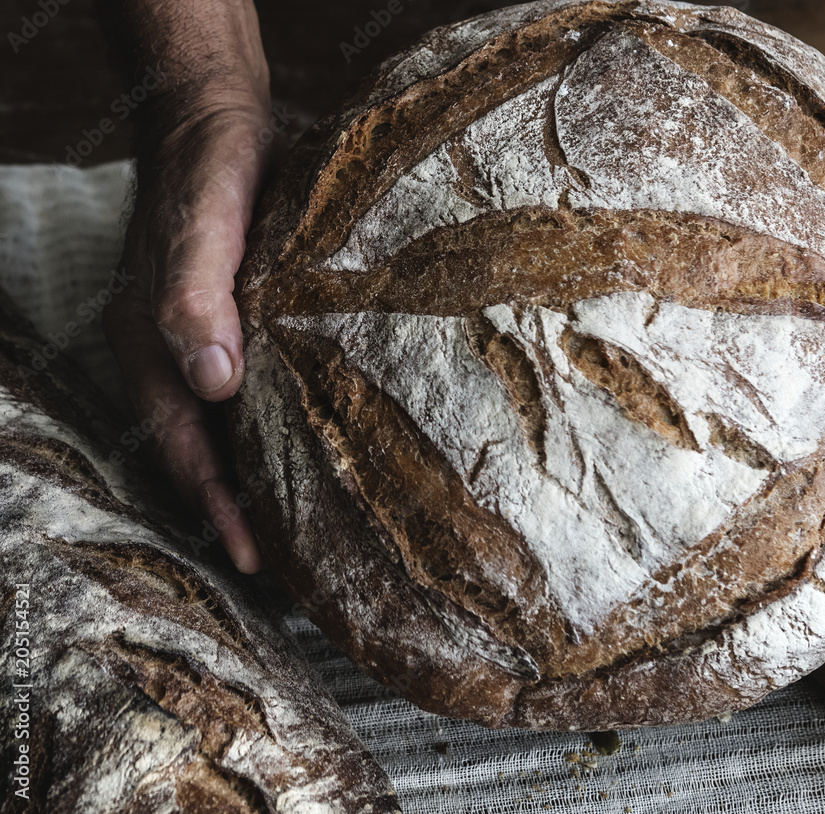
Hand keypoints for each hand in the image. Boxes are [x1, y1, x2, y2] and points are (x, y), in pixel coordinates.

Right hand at [100, 0, 275, 571]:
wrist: (219, 121)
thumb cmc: (207, 169)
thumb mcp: (201, 223)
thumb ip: (198, 297)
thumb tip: (214, 382)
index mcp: (152, 346)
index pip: (183, 446)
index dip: (216, 504)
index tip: (253, 559)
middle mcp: (176, 355)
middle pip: (203, 452)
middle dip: (238, 510)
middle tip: (287, 567)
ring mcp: (208, 343)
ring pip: (230, 430)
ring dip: (259, 479)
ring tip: (303, 529)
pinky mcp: (243, 324)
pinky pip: (256, 394)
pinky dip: (277, 431)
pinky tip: (313, 448)